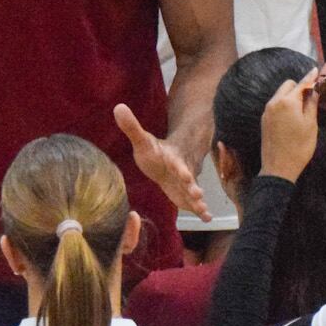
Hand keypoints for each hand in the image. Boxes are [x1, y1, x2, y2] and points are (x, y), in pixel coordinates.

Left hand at [114, 103, 208, 221]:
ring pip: (194, 192)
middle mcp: (183, 171)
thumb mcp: (142, 140)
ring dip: (198, 201)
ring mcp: (187, 184)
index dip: (180, 168)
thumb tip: (118, 106)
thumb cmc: (155, 152)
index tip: (185, 174)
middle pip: (189, 180)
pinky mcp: (187, 195)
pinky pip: (196, 203)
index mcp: (173, 159)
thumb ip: (131, 126)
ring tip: (203, 210)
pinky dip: (203, 211)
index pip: (177, 163)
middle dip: (193, 187)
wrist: (169, 160)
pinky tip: (208, 218)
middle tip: (198, 194)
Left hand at [258, 72, 321, 180]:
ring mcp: (267, 111)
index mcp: (287, 102)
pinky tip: (293, 115)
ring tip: (303, 107)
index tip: (316, 70)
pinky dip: (285, 104)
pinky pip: (276, 105)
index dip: (310, 77)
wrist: (278, 167)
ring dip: (291, 96)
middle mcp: (274, 102)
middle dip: (299, 87)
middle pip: (288, 86)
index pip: (301, 84)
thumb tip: (313, 90)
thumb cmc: (299, 147)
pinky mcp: (264, 120)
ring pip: (281, 95)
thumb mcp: (310, 125)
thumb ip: (311, 104)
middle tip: (312, 97)